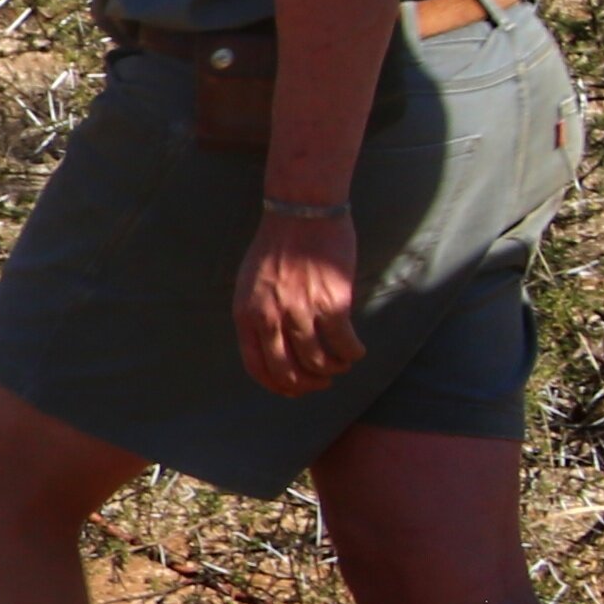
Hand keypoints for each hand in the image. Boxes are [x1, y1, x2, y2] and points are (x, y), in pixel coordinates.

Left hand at [235, 206, 367, 394]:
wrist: (301, 212)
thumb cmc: (277, 246)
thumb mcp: (250, 283)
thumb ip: (258, 314)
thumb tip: (273, 348)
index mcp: (246, 314)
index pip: (257, 367)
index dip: (278, 386)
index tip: (295, 390)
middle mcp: (270, 317)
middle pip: (289, 372)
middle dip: (309, 384)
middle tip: (323, 380)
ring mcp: (301, 311)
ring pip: (319, 363)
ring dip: (334, 368)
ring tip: (341, 361)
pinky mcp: (332, 303)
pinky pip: (345, 344)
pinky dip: (353, 353)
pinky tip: (357, 350)